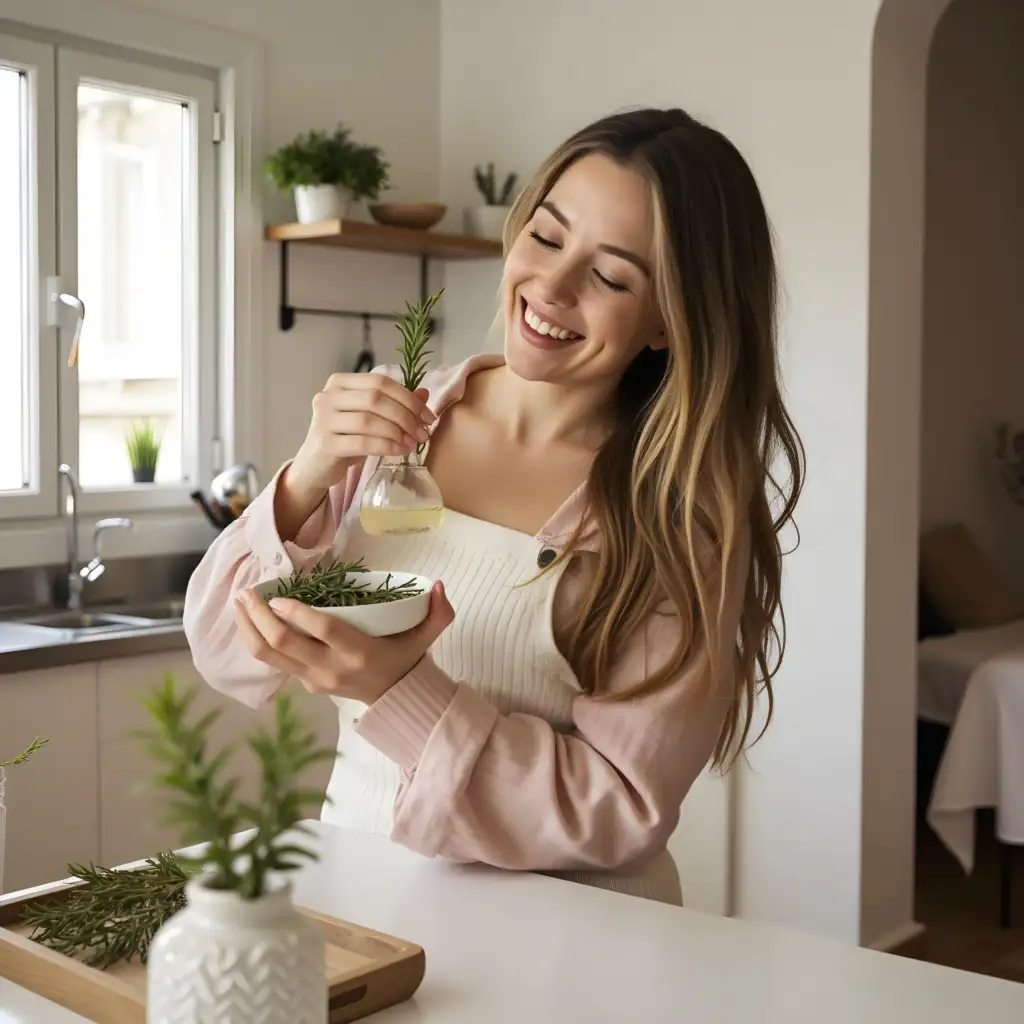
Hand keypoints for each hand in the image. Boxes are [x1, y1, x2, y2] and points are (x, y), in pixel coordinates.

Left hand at [234, 581, 454, 704]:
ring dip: (249, 629)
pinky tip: (249, 620)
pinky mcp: (305, 683)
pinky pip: (273, 662)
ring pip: (270, 656)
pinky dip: (257, 640)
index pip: (323, 632)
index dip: (298, 615)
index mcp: (359, 653)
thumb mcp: (427, 637)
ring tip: (239, 603)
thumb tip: (439, 584)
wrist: (396, 699)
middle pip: (284, 644)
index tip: (278, 597)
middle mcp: (331, 668)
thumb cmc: (406, 658)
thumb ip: (439, 613)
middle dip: (259, 617)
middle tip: (247, 592)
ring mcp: (314, 679)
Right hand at [289, 373, 434, 494]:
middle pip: (375, 398)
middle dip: (406, 416)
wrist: (315, 466)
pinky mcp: (325, 443)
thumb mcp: (370, 418)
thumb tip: (424, 393)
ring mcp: (323, 419)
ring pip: (368, 420)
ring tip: (412, 443)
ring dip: (397, 432)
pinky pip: (362, 442)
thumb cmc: (345, 438)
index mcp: (339, 382)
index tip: (428, 416)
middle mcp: (327, 396)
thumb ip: (394, 404)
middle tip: (423, 433)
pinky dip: (385, 446)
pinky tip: (399, 451)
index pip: (380, 381)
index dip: (409, 398)